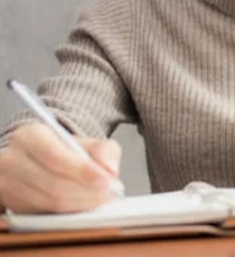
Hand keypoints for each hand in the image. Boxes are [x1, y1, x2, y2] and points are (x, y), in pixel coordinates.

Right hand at [0, 122, 121, 212]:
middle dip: (86, 191)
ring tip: (102, 198)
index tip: (106, 180)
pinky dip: (70, 211)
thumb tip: (110, 170)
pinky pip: (45, 213)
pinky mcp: (13, 204)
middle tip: (110, 193)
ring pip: (49, 201)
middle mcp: (13, 160)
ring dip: (81, 203)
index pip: (55, 156)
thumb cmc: (66, 150)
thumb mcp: (89, 141)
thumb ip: (104, 150)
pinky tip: (86, 204)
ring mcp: (9, 184)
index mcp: (29, 136)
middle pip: (53, 183)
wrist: (43, 159)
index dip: (82, 171)